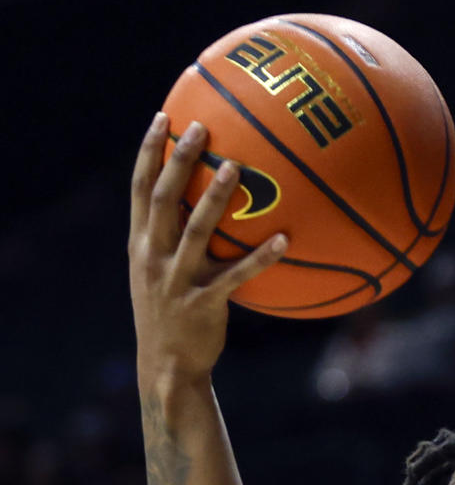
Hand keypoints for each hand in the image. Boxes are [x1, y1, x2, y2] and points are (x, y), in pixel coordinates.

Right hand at [129, 113, 286, 383]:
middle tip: (200, 128)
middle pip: (163, 199)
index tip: (163, 118)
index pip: (140, 189)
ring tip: (236, 168)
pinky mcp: (204, 303)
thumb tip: (197, 200)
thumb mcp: (157, 273)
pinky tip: (283, 239)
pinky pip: (236, 275)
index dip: (150, 153)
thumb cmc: (170, 315)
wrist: (166, 367)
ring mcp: (177, 280)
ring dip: (215, 199)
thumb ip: (170, 238)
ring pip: (196, 231)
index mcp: (141, 245)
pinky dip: (259, 257)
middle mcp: (154, 258)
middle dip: (179, 161)